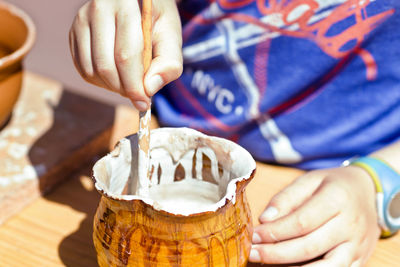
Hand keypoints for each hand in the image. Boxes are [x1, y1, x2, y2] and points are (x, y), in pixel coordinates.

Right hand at [69, 0, 182, 110]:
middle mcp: (98, 9)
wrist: (139, 2)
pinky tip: (117, 76)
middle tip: (139, 95)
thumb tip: (150, 89)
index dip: (134, 86)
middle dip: (124, 89)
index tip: (144, 103)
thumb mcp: (171, 35)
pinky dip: (100, 82)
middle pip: (106, 66)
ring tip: (130, 83)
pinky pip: (83, 69)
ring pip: (91, 70)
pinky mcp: (74, 34)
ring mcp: (82, 21)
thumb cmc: (157, 20)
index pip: (125, 55)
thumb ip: (169, 62)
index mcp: (125, 5)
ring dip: (112, 87)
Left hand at [250, 166, 380, 265]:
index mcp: (337, 199)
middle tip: (252, 253)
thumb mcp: (310, 180)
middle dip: (275, 253)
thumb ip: (287, 197)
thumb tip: (265, 219)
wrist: (369, 192)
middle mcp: (350, 225)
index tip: (254, 235)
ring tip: (266, 263)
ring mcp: (357, 246)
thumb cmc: (333, 185)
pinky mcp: (359, 260)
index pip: (301, 222)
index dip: (274, 232)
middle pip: (308, 247)